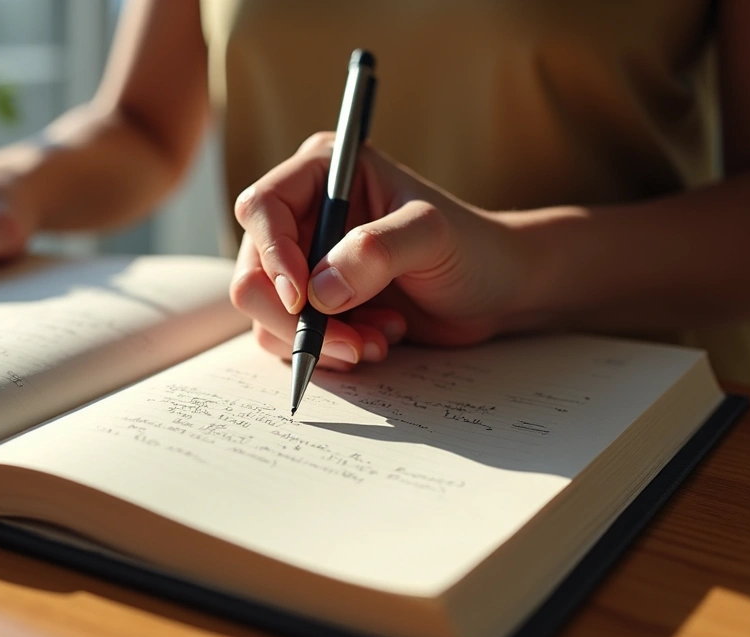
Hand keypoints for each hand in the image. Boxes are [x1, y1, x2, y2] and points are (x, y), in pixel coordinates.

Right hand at [231, 132, 529, 369]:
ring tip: (379, 339)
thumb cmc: (472, 247)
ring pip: (267, 314)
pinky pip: (291, 339)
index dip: (272, 255)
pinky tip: (380, 340)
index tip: (303, 298)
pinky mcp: (314, 306)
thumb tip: (320, 291)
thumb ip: (377, 252)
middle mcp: (304, 215)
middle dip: (296, 317)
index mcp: (322, 172)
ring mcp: (305, 264)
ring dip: (321, 340)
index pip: (262, 208)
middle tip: (350, 342)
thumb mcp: (432, 236)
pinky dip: (331, 351)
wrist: (497, 290)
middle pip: (252, 272)